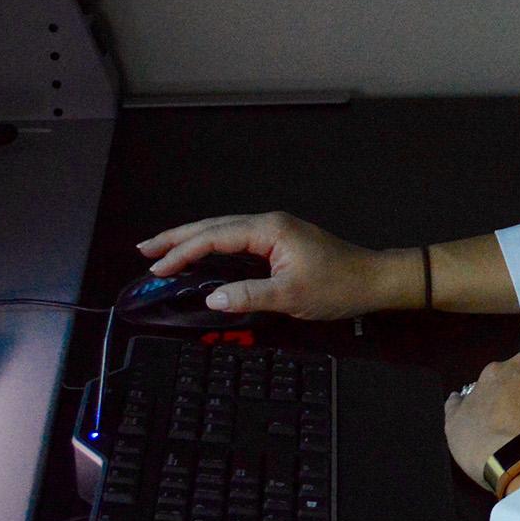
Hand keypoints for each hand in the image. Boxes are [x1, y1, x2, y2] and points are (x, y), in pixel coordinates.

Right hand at [136, 211, 391, 320]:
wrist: (373, 280)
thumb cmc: (338, 286)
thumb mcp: (291, 297)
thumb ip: (248, 296)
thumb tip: (211, 297)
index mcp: (269, 230)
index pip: (215, 237)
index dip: (183, 252)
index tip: (157, 268)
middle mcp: (269, 223)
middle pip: (214, 226)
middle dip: (178, 237)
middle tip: (145, 249)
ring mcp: (276, 230)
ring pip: (224, 230)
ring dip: (194, 240)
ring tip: (163, 250)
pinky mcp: (281, 240)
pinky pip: (237, 238)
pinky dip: (213, 246)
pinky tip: (202, 254)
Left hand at [444, 349, 519, 488]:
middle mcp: (499, 370)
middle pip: (511, 379)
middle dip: (519, 394)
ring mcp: (474, 392)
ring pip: (484, 393)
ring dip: (493, 405)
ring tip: (502, 430)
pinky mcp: (455, 417)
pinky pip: (455, 408)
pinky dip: (461, 412)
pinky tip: (467, 422)